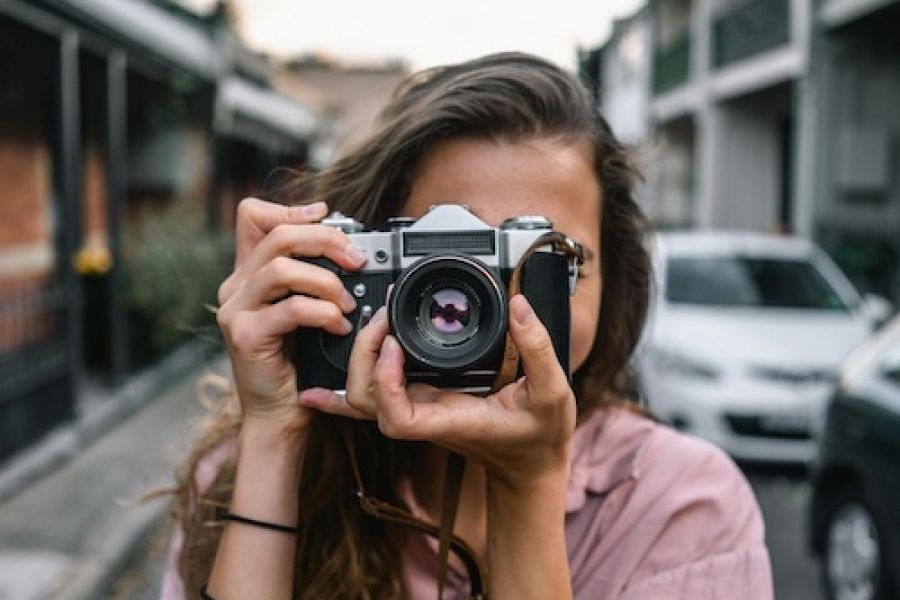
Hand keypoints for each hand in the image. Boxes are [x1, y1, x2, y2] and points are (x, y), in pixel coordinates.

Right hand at [215, 197, 366, 437]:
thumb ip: (312, 278)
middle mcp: (235, 287)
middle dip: (326, 240)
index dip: (290, 209)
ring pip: (282, 268)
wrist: (279, 413)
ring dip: (326, 281)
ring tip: (348, 303)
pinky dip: (323, 313)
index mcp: (247, 274)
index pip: (253, 216)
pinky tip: (338, 326)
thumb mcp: (304, 311)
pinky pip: (291, 309)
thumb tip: (348, 248)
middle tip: (356, 259)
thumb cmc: (297, 363)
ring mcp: (236, 311)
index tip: (327, 215)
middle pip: (278, 236)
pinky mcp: (246, 336)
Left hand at [299, 294, 575, 487]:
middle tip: (386, 315)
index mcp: (450, 418)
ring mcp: (418, 410)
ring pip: (362, 396)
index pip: (397, 416)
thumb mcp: (553, 392)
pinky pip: (372, 396)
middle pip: (365, 399)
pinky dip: (342, 390)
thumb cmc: (539, 436)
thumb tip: (519, 306)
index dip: (385, 380)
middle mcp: (425, 416)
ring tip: (378, 318)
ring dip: (358, 356)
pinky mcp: (419, 401)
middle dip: (364, 354)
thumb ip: (539, 348)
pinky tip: (318, 385)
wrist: (530, 463)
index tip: (396, 344)